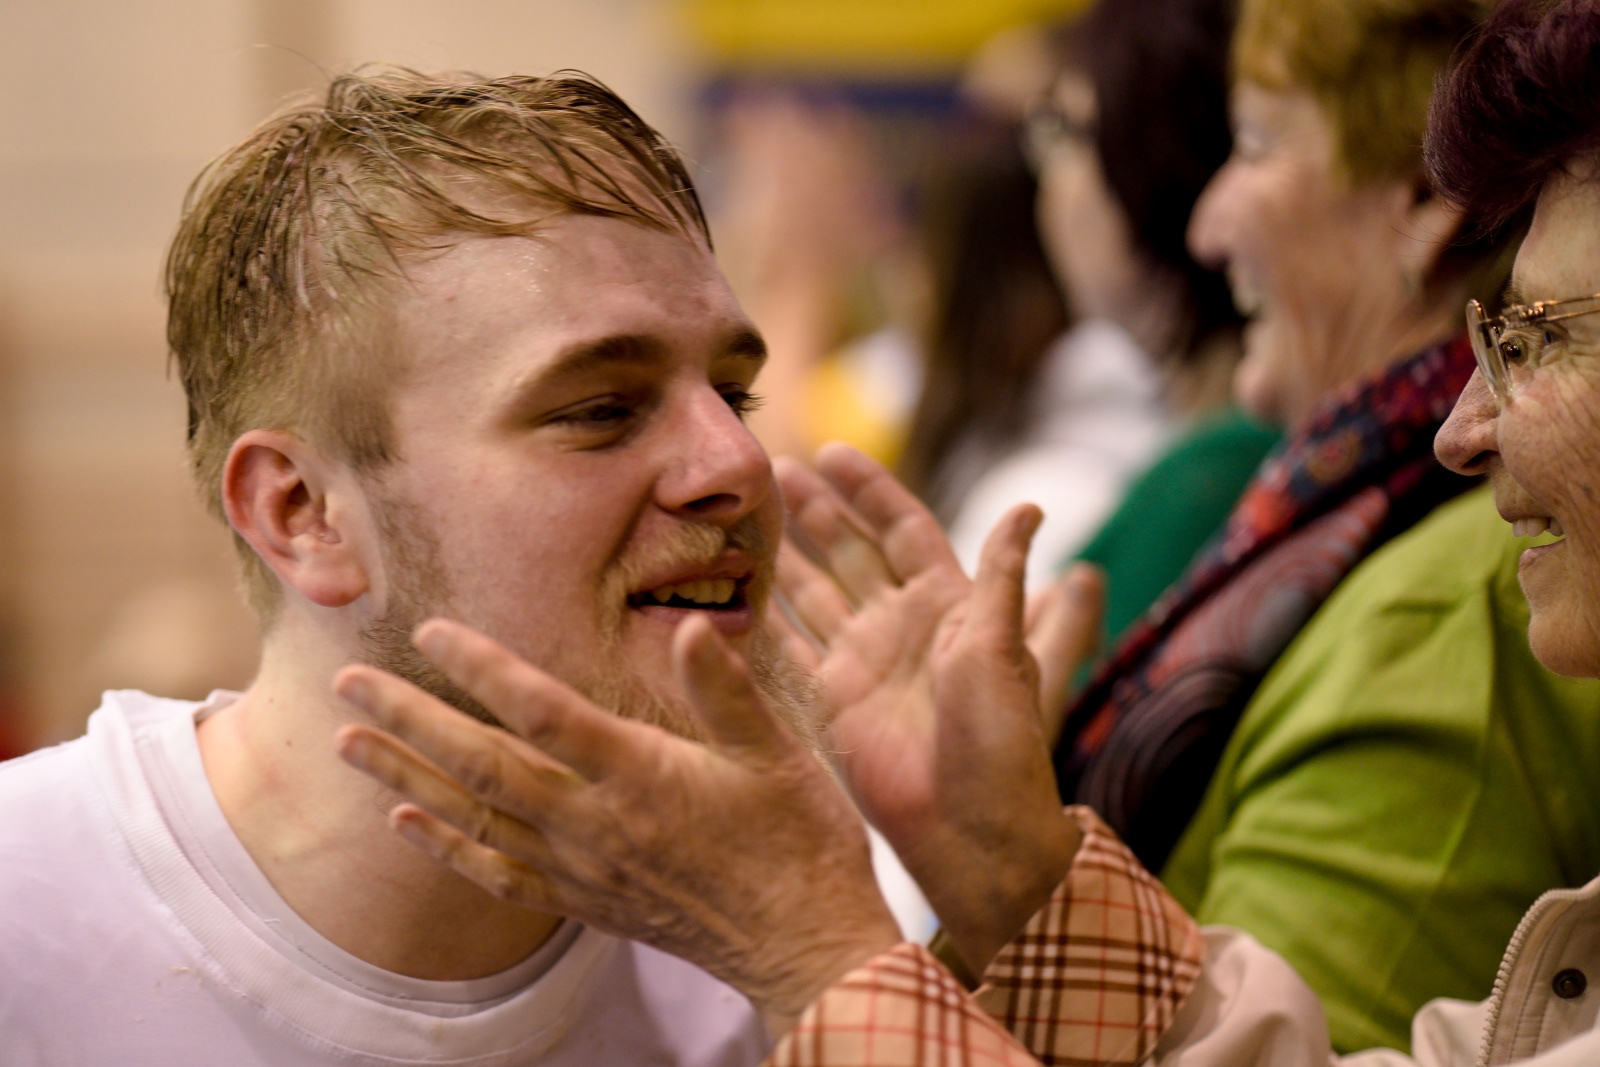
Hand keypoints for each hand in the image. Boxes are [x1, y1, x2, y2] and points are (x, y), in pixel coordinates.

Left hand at [333, 614, 900, 1035]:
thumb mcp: (777, 754)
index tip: (432, 631)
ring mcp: (582, 867)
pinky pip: (497, 874)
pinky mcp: (584, 901)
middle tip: (349, 681)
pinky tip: (405, 821)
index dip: (483, 668)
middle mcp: (595, 823)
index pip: (542, 711)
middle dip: (411, 718)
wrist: (803, 944)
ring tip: (349, 740)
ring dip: (406, 775)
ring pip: (475, 816)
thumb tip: (692, 626)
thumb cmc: (798, 842)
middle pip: (483, 763)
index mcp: (639, 775)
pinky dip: (445, 847)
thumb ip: (726, 690)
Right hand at [772, 444, 1094, 971]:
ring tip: (744, 521)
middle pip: (852, 551)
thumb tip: (1031, 506)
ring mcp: (865, 662)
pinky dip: (762, 626)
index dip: (870, 490)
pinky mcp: (834, 702)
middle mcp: (902, 624)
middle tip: (774, 472)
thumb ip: (1003, 576)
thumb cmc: (1001, 740)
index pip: (903, 527)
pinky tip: (731, 597)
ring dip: (785, 557)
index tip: (833, 454)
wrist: (973, 828)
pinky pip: (791, 653)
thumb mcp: (1005, 649)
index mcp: (949, 603)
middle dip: (817, 512)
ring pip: (816, 593)